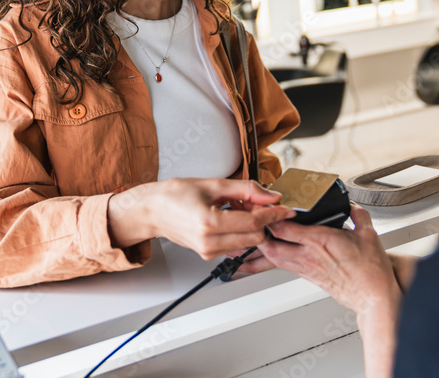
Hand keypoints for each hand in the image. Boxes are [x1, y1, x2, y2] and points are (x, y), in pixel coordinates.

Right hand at [109, 178, 294, 259]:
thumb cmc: (174, 195)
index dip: (274, 214)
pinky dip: (240, 232)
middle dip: (262, 219)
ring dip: (251, 226)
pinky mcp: (208, 254)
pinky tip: (230, 217)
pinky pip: (236, 245)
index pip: (254, 223)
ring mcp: (208, 251)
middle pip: (255, 236)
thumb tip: (271, 196)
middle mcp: (209, 242)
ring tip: (236, 207)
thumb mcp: (213, 184)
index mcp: (209, 223)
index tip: (285, 208)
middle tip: (255, 201)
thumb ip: (246, 190)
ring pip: (247, 242)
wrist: (152, 210)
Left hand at [258, 205, 399, 313]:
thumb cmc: (370, 270)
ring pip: (274, 258)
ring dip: (263, 248)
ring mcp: (306, 268)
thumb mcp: (368, 233)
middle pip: (272, 245)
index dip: (271, 217)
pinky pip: (284, 266)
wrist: (372, 296)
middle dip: (258, 234)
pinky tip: (271, 253)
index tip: (267, 209)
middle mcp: (309, 255)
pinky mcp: (308, 277)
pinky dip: (274, 258)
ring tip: (256, 237)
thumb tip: (350, 205)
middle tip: (253, 223)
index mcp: (320, 240)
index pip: (284, 228)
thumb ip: (357, 214)